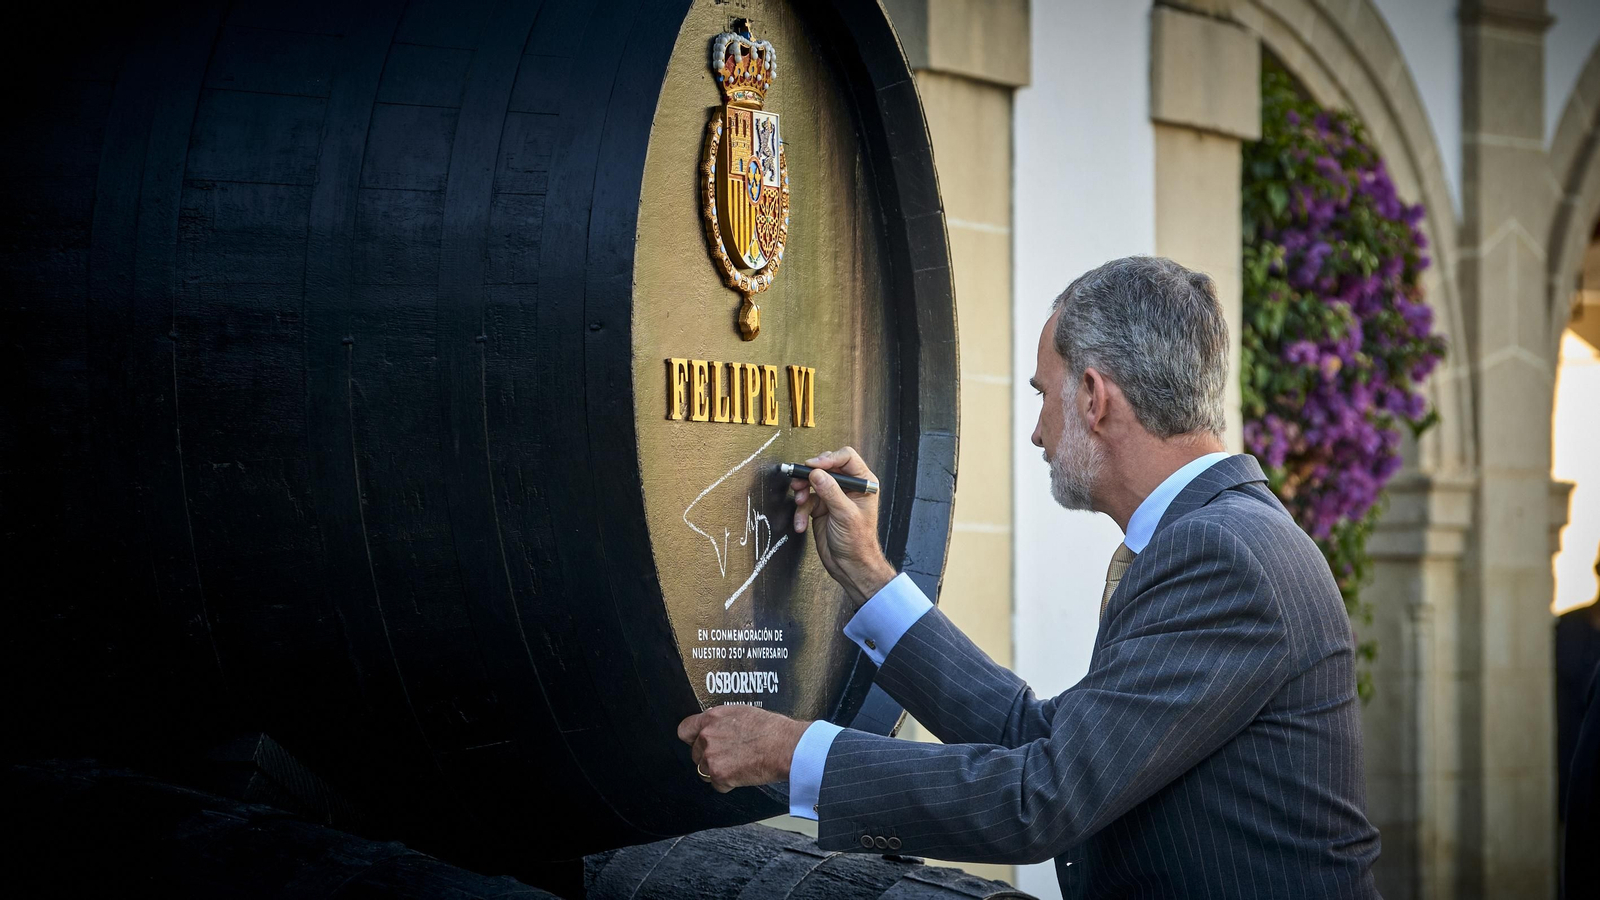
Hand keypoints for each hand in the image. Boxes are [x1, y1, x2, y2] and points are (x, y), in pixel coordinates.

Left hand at [677, 705, 810, 792]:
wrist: (785, 746)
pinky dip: (728, 784)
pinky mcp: (719, 775)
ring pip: (703, 771)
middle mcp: (707, 737)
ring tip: (738, 765)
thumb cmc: (772, 729)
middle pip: (694, 753)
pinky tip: (742, 773)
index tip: (698, 742)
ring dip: (717, 771)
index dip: (692, 738)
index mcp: (712, 718)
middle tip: (729, 756)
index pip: (684, 730)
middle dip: (708, 757)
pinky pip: (717, 785)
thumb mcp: (742, 712)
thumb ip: (722, 721)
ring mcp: (711, 757)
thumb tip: (717, 728)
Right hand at [790, 447, 896, 607]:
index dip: (828, 459)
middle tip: (799, 482)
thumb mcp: (845, 514)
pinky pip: (806, 501)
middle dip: (811, 475)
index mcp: (862, 483)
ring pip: (812, 483)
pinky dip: (800, 512)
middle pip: (825, 467)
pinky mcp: (821, 508)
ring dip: (802, 492)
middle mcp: (848, 487)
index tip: (813, 466)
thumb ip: (831, 491)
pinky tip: (800, 523)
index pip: (846, 458)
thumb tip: (817, 473)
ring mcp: (833, 497)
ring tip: (799, 502)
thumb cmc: (858, 542)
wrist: (850, 566)